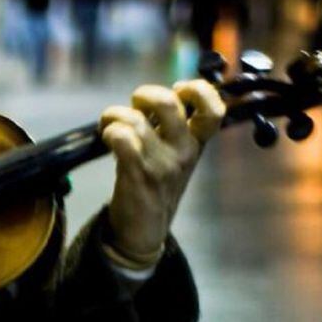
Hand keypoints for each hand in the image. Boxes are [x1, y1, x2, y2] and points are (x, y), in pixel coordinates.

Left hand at [99, 80, 224, 263]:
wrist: (145, 232)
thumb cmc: (157, 187)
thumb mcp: (176, 157)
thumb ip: (173, 128)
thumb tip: (154, 97)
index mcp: (196, 144)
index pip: (214, 110)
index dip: (197, 90)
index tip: (178, 90)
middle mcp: (183, 152)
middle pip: (169, 102)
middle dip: (145, 94)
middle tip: (134, 106)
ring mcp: (161, 164)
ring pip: (136, 120)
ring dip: (115, 114)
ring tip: (110, 124)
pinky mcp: (138, 174)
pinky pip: (122, 138)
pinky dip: (109, 131)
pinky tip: (106, 138)